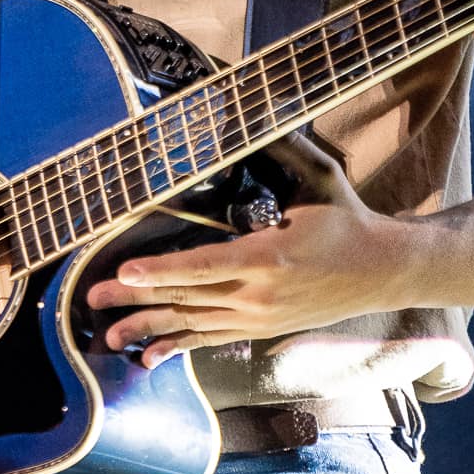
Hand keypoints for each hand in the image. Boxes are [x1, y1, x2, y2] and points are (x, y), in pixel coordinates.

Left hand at [84, 130, 416, 368]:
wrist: (381, 271)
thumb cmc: (347, 218)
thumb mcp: (321, 177)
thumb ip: (284, 147)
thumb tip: (251, 115)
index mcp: (269, 255)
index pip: (203, 266)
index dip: (161, 270)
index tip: (124, 272)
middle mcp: (259, 294)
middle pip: (187, 298)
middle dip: (136, 299)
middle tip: (92, 299)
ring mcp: (258, 318)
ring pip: (192, 324)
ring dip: (147, 330)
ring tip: (106, 339)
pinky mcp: (260, 329)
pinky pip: (210, 340)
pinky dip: (177, 347)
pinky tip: (147, 358)